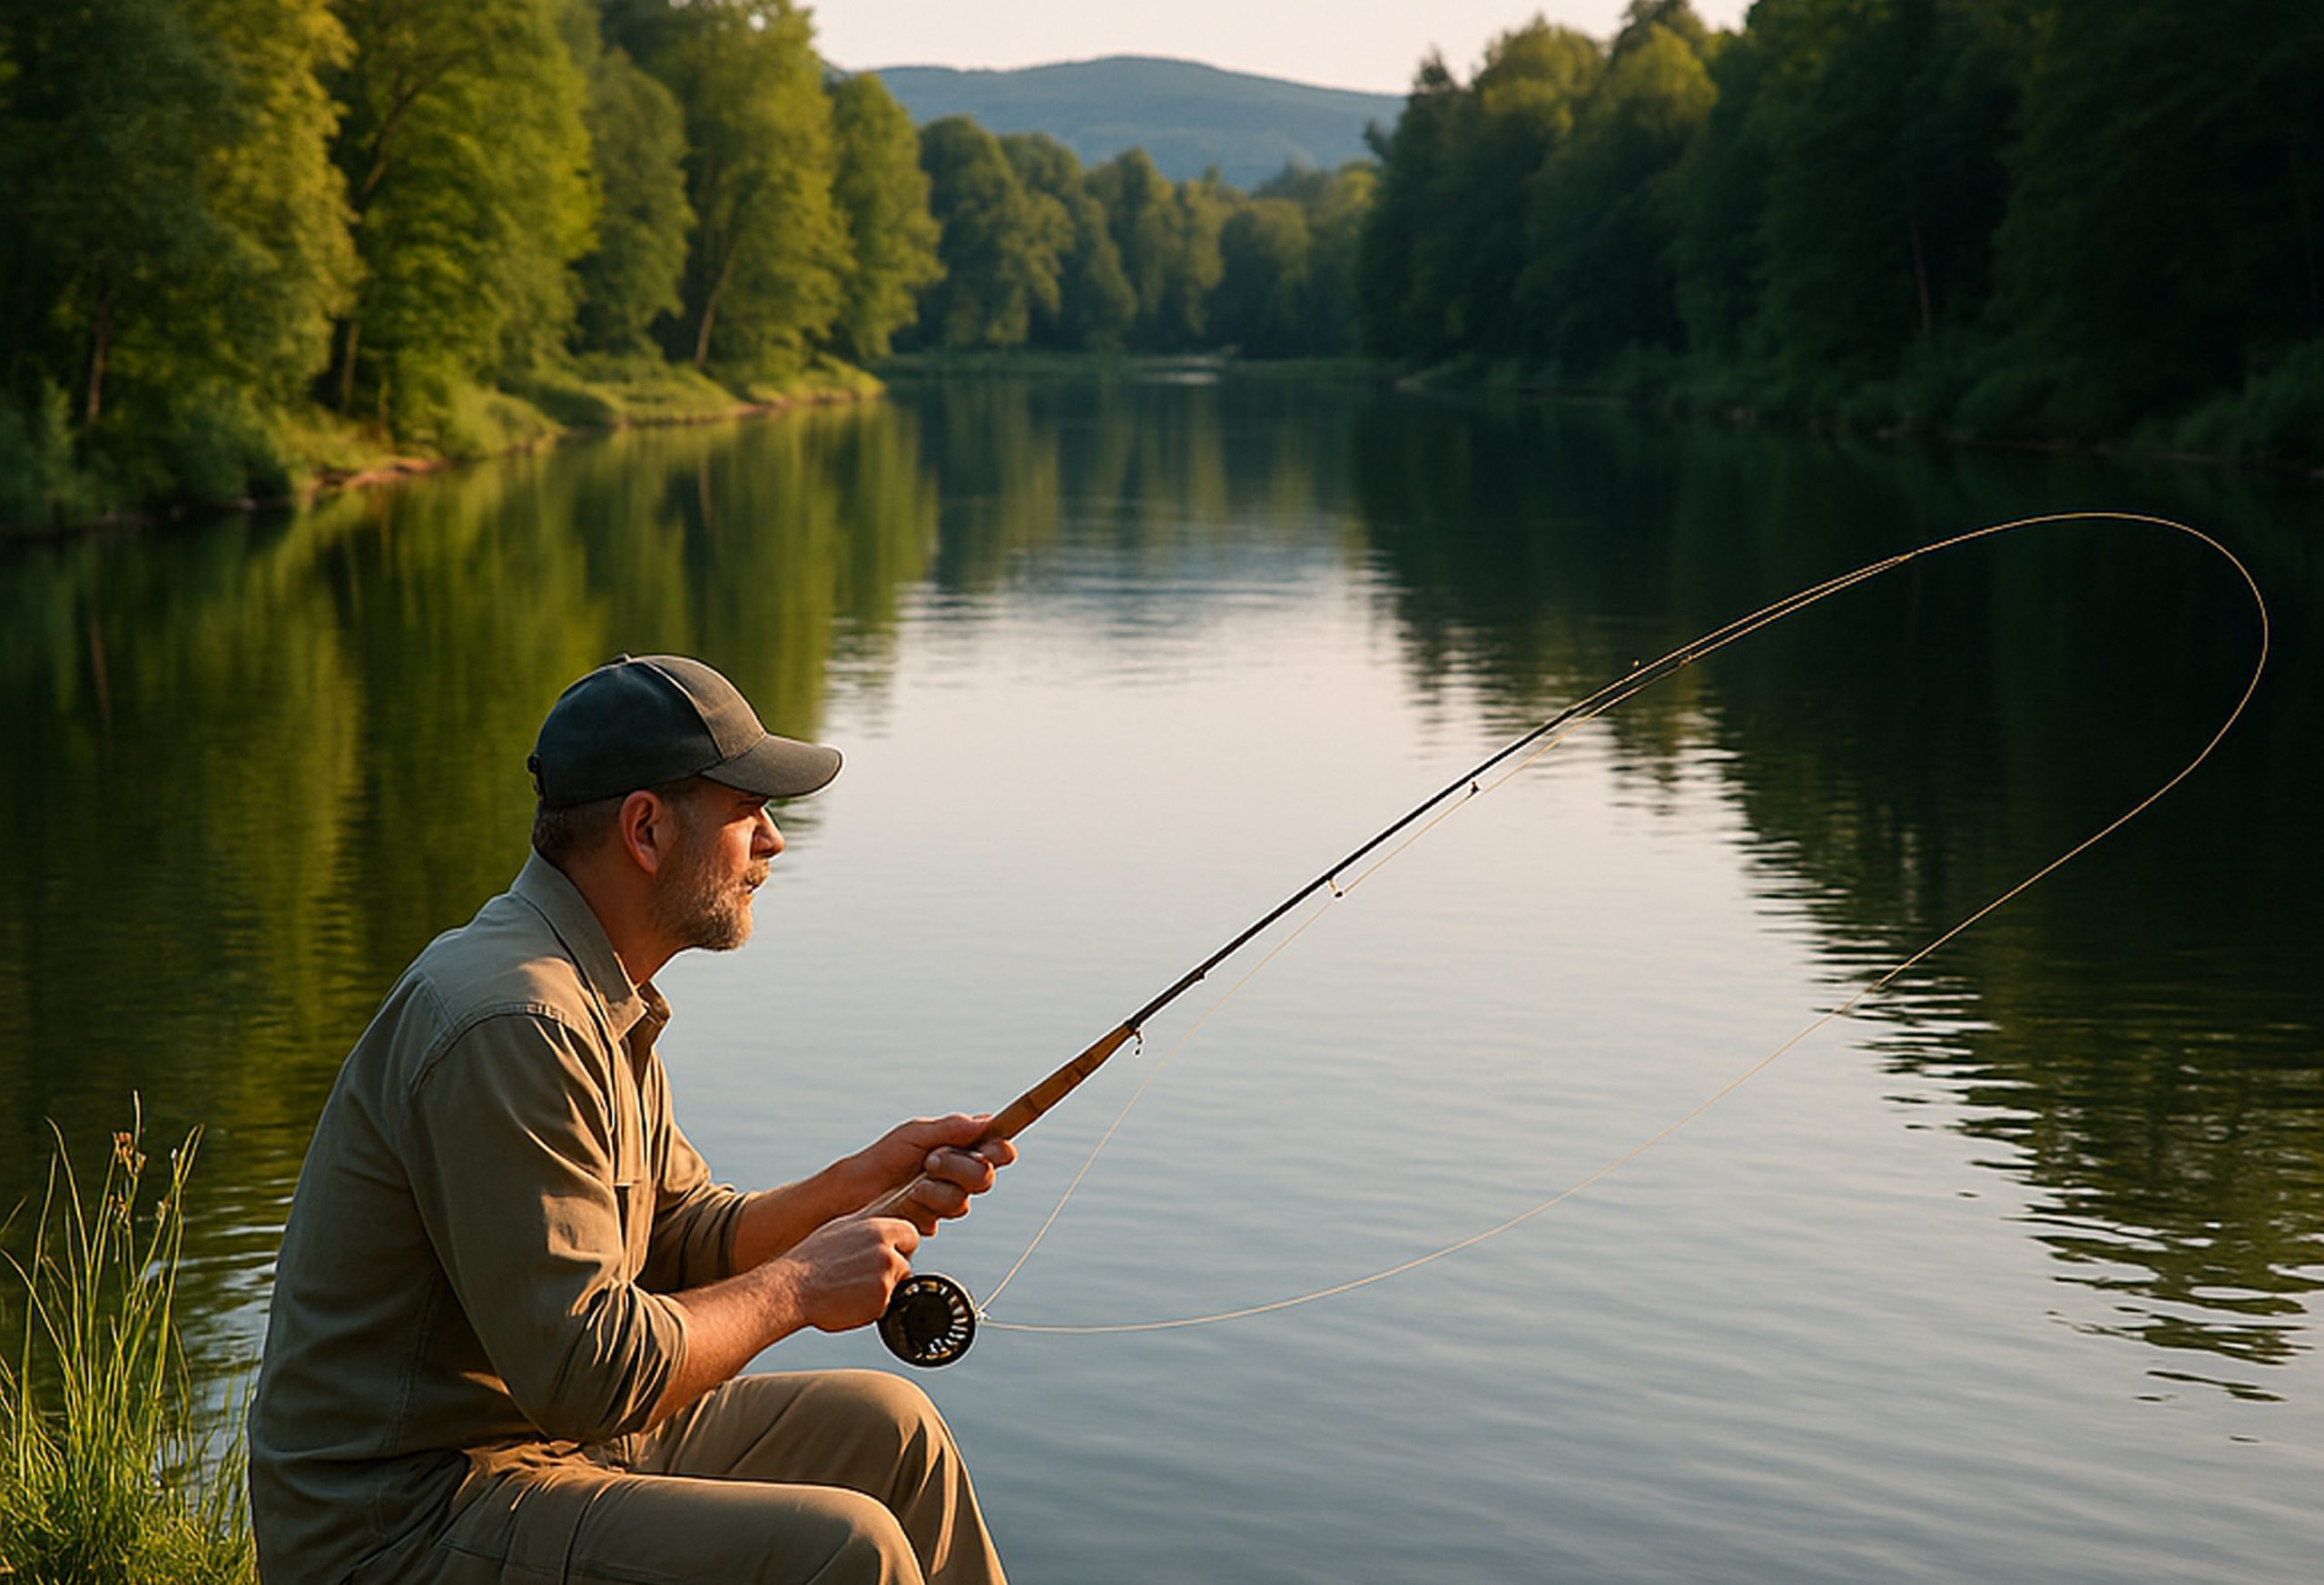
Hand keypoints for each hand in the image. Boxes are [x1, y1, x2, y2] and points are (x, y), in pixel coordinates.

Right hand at [773, 1214, 919, 1333]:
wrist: (792, 1287)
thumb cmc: (809, 1260)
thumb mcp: (840, 1228)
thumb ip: (868, 1228)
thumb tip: (881, 1229)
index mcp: (878, 1228)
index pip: (910, 1235)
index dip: (899, 1248)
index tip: (886, 1256)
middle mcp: (886, 1249)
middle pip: (905, 1264)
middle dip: (891, 1273)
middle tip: (861, 1277)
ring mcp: (885, 1274)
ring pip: (896, 1287)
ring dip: (879, 1291)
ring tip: (850, 1288)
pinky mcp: (881, 1299)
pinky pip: (885, 1307)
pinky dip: (871, 1308)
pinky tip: (848, 1300)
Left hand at [840, 1114, 1019, 1235]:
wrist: (855, 1190)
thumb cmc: (885, 1157)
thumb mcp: (916, 1133)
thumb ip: (952, 1127)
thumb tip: (987, 1121)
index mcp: (961, 1147)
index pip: (997, 1150)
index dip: (1001, 1151)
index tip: (993, 1150)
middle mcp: (959, 1174)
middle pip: (985, 1178)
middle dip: (957, 1168)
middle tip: (930, 1161)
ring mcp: (947, 1199)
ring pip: (962, 1201)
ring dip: (935, 1190)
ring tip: (914, 1185)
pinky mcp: (934, 1220)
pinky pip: (941, 1218)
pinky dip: (922, 1207)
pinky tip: (907, 1201)